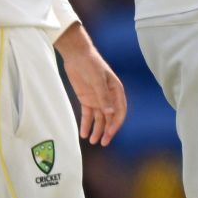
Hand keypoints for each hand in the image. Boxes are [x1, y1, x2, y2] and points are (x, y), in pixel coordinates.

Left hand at [58, 28, 126, 144]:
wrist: (76, 55)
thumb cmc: (91, 64)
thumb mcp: (97, 80)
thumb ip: (103, 97)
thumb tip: (110, 113)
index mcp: (116, 91)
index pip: (120, 111)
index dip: (116, 124)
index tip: (110, 133)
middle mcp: (108, 97)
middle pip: (110, 118)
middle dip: (107, 130)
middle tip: (102, 142)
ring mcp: (97, 99)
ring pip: (99, 118)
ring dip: (96, 130)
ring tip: (92, 141)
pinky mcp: (86, 99)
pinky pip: (87, 115)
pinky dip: (86, 124)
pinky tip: (84, 134)